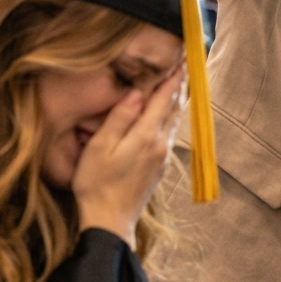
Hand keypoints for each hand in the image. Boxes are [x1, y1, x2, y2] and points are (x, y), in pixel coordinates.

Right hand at [72, 65, 183, 246]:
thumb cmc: (97, 183)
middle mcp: (160, 145)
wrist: (110, 221)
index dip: (172, 78)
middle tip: (183, 66)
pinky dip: (171, 118)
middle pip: (174, 108)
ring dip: (177, 102)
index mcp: (146, 135)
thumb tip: (137, 92)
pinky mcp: (159, 168)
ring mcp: (162, 158)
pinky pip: (170, 135)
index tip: (180, 60)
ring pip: (174, 122)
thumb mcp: (100, 147)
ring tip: (178, 85)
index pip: (164, 98)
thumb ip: (120, 117)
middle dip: (178, 86)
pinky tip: (166, 116)